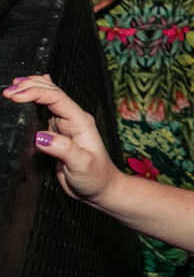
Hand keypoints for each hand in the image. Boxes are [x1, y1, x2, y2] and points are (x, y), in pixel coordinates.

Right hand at [2, 74, 120, 200]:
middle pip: (51, 93)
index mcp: (80, 122)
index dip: (35, 93)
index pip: (57, 99)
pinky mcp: (55, 133)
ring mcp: (63, 125)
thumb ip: (64, 149)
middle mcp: (72, 120)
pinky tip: (29, 91)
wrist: (100, 189)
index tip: (15, 96)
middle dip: (29, 87)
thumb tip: (41, 137)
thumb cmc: (97, 177)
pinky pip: (43, 111)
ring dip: (29, 89)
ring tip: (12, 87)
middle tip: (8, 90)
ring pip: (46, 99)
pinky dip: (33, 99)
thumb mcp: (82, 165)